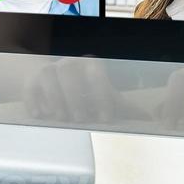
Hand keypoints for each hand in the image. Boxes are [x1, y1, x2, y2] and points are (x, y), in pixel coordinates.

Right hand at [21, 56, 146, 126]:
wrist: (48, 79)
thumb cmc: (82, 91)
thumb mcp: (103, 96)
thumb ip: (124, 108)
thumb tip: (152, 120)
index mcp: (90, 65)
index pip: (96, 76)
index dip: (102, 96)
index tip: (105, 118)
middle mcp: (68, 64)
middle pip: (69, 74)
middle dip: (75, 97)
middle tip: (79, 119)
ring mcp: (48, 70)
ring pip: (49, 77)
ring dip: (55, 98)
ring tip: (61, 117)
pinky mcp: (31, 81)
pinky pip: (31, 88)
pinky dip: (35, 102)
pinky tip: (41, 115)